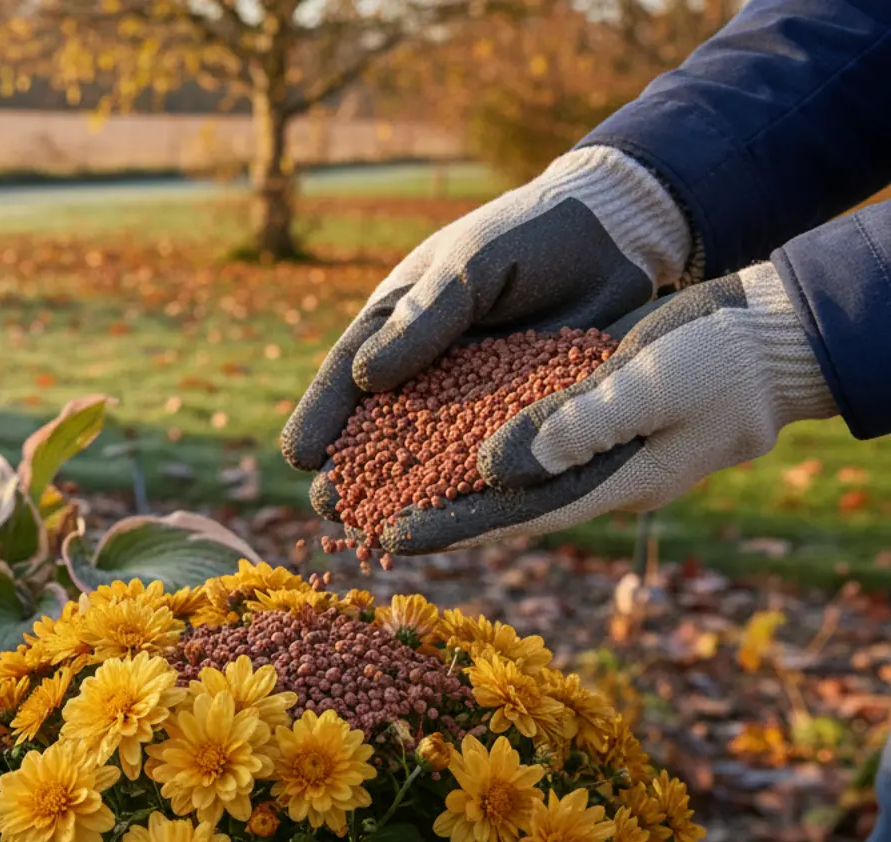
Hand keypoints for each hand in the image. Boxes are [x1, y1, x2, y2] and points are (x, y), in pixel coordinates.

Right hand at [280, 145, 692, 488]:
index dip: (321, 417)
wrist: (613, 235)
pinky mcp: (516, 417)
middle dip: (351, 469)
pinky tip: (454, 521)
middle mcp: (422, 370)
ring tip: (375, 532)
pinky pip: (486, 458)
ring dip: (402, 493)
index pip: (345, 375)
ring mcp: (467, 399)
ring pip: (425, 454)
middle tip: (330, 508)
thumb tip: (363, 377)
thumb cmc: (526, 236)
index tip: (301, 456)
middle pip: (375, 428)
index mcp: (393, 326)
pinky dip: (466, 489)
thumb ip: (424, 319)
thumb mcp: (470, 266)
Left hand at [378, 262, 839, 552]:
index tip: (387, 537)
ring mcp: (587, 443)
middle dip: (425, 507)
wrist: (775, 337)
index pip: (512, 513)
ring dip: (435, 468)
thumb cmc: (727, 361)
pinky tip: (420, 419)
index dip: (449, 527)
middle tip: (352, 516)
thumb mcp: (654, 384)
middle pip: (491, 498)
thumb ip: (581, 425)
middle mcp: (587, 472)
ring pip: (496, 463)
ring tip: (369, 472)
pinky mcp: (584, 407)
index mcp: (607, 481)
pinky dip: (468, 428)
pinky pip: (515, 426)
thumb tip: (497, 465)